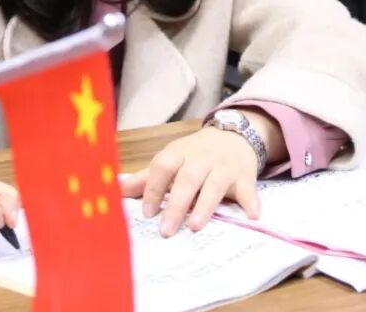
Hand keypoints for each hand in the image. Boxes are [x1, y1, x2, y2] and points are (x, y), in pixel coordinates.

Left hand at [121, 111, 284, 236]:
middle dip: (176, 204)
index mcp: (179, 153)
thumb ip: (146, 177)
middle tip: (166, 230)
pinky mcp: (245, 176)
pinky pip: (247, 189)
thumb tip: (115, 189)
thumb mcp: (171, 159)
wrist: (234, 134)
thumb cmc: (196, 153)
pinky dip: (250, 202)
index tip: (147, 212)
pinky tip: (251, 217)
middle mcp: (201, 158)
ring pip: (214, 185)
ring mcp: (224, 167)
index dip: (153, 188)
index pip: (163, 166)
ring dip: (206, 205)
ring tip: (196, 226)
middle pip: (187, 179)